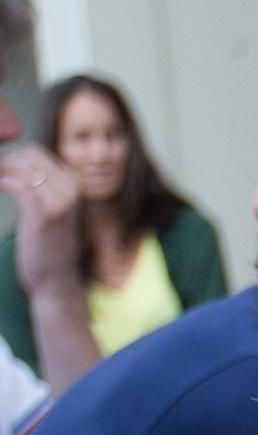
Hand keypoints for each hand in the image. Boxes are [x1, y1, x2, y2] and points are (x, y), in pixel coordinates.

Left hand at [0, 146, 81, 294]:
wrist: (57, 280)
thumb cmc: (48, 247)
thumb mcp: (53, 211)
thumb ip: (42, 188)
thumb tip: (13, 166)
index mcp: (74, 184)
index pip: (36, 154)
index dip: (11, 161)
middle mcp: (72, 188)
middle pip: (29, 156)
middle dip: (4, 164)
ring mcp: (60, 201)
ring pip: (22, 167)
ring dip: (1, 173)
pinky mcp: (44, 215)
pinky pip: (18, 185)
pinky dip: (2, 183)